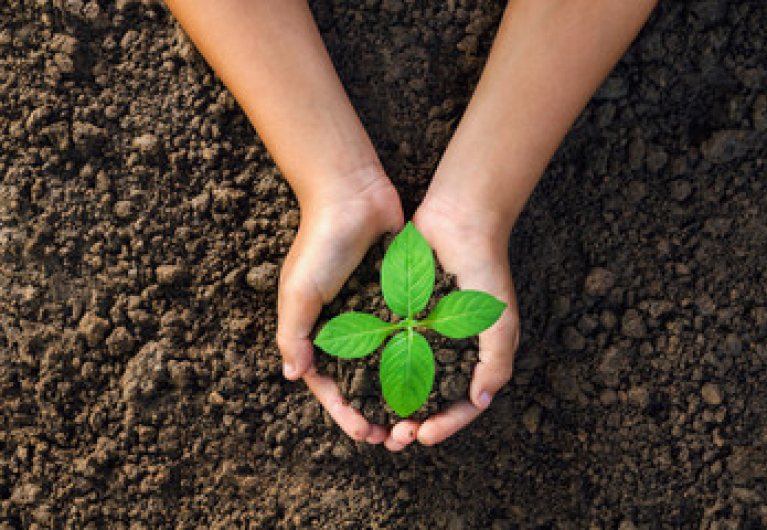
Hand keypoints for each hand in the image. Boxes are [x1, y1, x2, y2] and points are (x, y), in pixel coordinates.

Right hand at [276, 172, 402, 443]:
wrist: (354, 195)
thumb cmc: (320, 243)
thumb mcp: (298, 291)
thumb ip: (294, 334)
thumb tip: (294, 376)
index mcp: (317, 331)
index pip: (330, 385)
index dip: (345, 413)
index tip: (366, 434)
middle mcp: (345, 328)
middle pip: (361, 383)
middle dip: (376, 411)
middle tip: (397, 437)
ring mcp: (373, 315)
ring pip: (388, 365)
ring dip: (400, 393)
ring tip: (417, 418)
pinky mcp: (397, 299)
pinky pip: (409, 336)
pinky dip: (419, 358)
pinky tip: (437, 381)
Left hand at [383, 196, 519, 450]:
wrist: (458, 220)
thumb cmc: (485, 270)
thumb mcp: (499, 320)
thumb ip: (495, 362)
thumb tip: (480, 401)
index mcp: (474, 356)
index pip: (462, 404)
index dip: (445, 424)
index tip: (423, 436)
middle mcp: (447, 350)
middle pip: (428, 399)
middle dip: (411, 422)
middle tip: (393, 438)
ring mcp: (421, 334)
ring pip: (401, 380)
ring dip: (387, 404)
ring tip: (371, 422)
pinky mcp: (397, 316)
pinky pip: (382, 348)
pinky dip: (371, 368)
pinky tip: (355, 384)